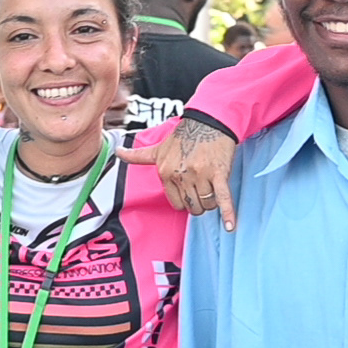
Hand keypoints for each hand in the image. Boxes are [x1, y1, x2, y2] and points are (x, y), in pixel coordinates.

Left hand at [118, 116, 238, 228]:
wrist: (209, 121)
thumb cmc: (183, 136)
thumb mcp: (158, 148)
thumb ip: (138, 156)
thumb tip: (117, 152)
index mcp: (165, 172)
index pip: (176, 203)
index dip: (185, 200)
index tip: (189, 192)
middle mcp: (181, 175)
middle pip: (191, 206)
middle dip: (198, 203)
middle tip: (202, 191)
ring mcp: (200, 175)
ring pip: (206, 204)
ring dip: (211, 203)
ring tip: (213, 191)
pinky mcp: (219, 174)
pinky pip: (223, 198)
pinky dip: (228, 213)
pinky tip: (230, 226)